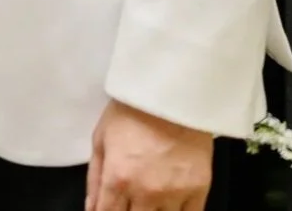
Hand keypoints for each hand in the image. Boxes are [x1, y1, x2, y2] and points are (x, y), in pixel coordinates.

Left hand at [86, 100, 212, 210]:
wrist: (172, 93)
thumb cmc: (131, 112)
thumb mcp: (101, 139)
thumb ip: (95, 178)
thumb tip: (92, 208)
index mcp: (118, 178)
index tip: (109, 209)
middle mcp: (146, 193)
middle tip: (130, 200)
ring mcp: (175, 194)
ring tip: (148, 201)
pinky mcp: (199, 190)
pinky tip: (170, 205)